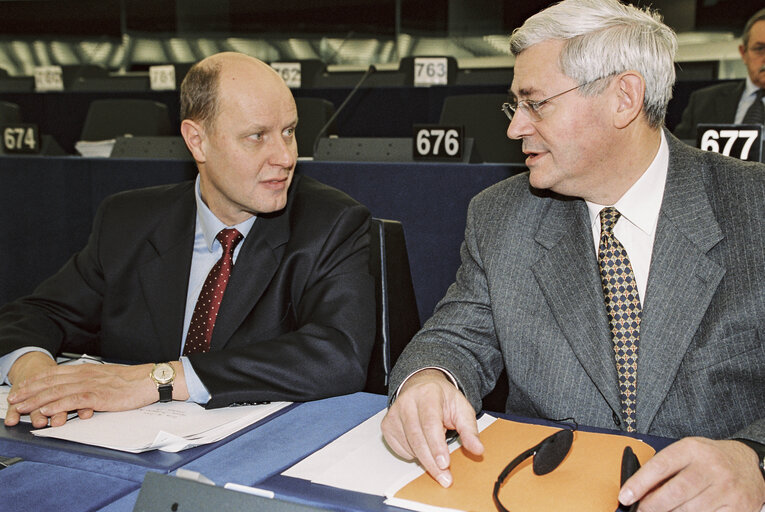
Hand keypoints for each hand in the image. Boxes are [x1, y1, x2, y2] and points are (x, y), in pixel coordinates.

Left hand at [6, 354, 187, 427]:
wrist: (150, 380)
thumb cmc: (133, 381)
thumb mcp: (107, 377)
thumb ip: (91, 381)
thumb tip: (78, 389)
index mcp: (87, 369)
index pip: (54, 373)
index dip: (35, 381)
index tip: (20, 388)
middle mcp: (85, 375)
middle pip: (51, 382)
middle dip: (29, 391)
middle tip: (12, 399)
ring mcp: (91, 385)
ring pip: (58, 391)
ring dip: (37, 400)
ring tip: (22, 408)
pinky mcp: (99, 396)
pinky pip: (73, 401)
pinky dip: (57, 406)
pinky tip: (46, 411)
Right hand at [381, 369, 483, 487]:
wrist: (422, 386)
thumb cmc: (442, 399)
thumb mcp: (462, 409)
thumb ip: (470, 430)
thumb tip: (478, 449)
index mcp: (428, 394)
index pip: (430, 423)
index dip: (437, 446)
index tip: (445, 464)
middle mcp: (407, 402)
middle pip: (417, 438)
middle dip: (431, 462)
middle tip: (444, 477)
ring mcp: (394, 413)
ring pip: (408, 446)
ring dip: (424, 458)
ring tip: (437, 455)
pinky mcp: (387, 425)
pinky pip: (400, 449)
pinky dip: (413, 454)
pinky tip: (422, 445)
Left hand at [619, 437, 764, 510]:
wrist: (747, 463)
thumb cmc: (710, 458)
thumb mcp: (687, 452)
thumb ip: (665, 466)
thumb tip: (639, 488)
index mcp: (692, 449)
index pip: (660, 466)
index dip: (639, 483)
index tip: (625, 496)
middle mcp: (711, 467)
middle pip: (674, 492)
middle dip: (652, 505)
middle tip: (640, 510)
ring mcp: (726, 488)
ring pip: (689, 510)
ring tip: (661, 511)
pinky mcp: (738, 506)